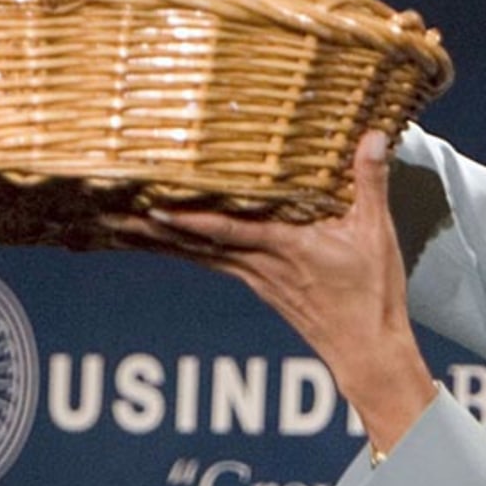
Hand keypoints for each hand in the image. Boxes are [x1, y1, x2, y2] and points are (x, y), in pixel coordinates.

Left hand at [107, 131, 437, 451]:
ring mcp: (253, 276)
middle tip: (110, 211)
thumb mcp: (376, 233)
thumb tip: (373, 135)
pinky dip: (180, 249)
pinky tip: (159, 240)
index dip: (188, 219)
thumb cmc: (370, 295)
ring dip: (155, 239)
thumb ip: (369, 182)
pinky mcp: (256, 285)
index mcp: (286, 247)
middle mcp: (259, 263)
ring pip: (195, 254)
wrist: (365, 350)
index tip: (153, 205)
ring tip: (116, 223)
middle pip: (194, 243)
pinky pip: (208, 262)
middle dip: (152, 227)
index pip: (226, 230)